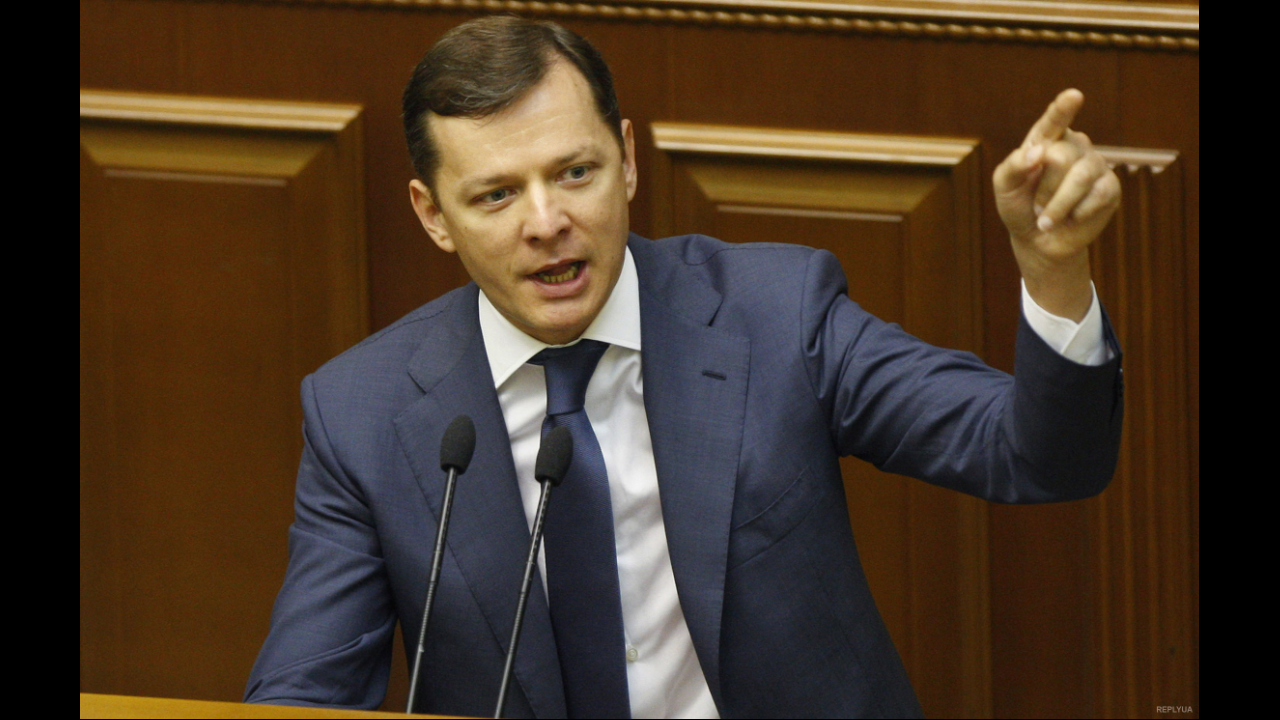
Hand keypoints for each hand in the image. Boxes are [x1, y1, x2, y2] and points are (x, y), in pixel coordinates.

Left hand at [993, 89, 1120, 320]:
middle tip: (1036, 206)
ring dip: (1057, 205)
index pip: (1054, 120)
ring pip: (1080, 177)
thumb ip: (1013, 165)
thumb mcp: (1004, 186)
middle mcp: (1074, 145)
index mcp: (1046, 139)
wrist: (1038, 240)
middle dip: (1043, 189)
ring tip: (1046, 218)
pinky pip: (1097, 195)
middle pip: (1060, 158)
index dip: (1064, 108)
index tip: (1074, 96)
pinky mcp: (1110, 186)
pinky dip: (1076, 213)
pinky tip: (1071, 218)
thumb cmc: (1019, 206)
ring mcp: (1094, 164)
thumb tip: (1038, 152)